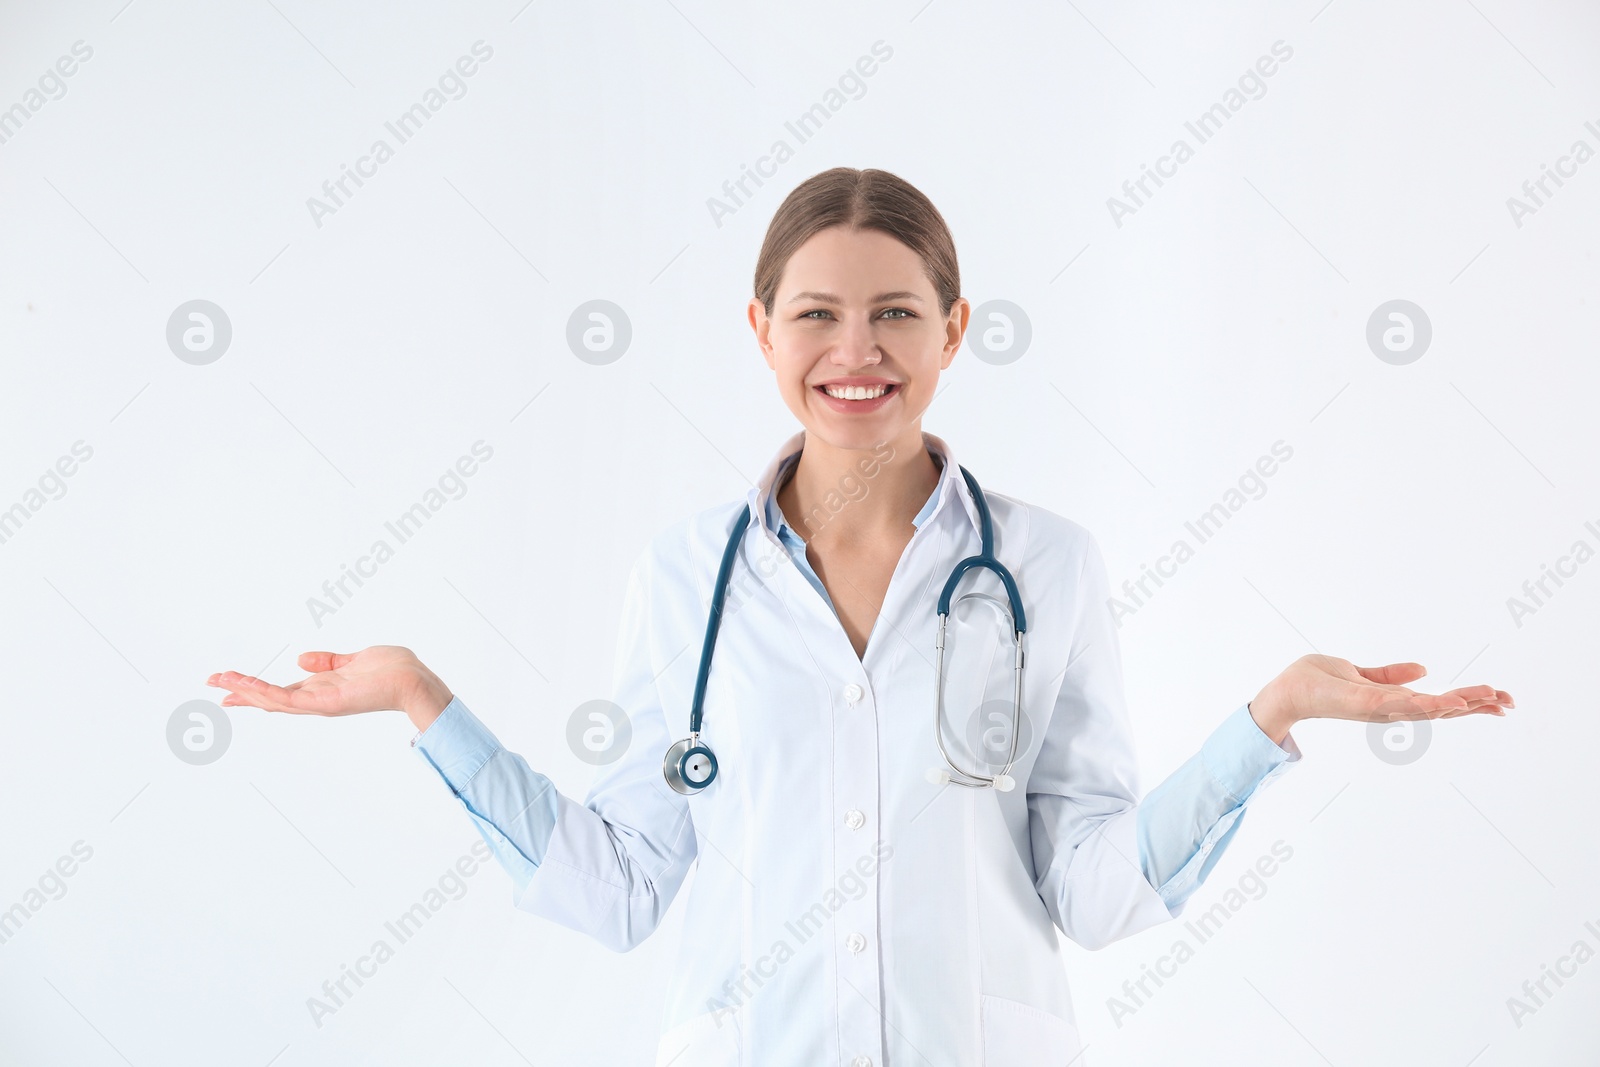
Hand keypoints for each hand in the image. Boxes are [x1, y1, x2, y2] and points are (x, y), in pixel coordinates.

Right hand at [206, 645, 452, 731]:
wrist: (414, 679)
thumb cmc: (393, 670)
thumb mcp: (354, 660)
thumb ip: (328, 662)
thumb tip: (302, 659)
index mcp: (322, 689)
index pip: (281, 690)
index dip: (254, 686)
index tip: (228, 681)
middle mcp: (317, 700)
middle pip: (269, 697)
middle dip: (240, 690)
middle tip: (210, 680)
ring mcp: (320, 704)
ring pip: (273, 699)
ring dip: (245, 689)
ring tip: (219, 680)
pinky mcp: (326, 703)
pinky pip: (289, 699)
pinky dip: (265, 693)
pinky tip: (246, 686)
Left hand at [1249, 654, 1512, 744]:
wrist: (1286, 689)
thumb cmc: (1318, 682)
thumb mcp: (1361, 673)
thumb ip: (1391, 675)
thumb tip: (1424, 669)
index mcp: (1393, 701)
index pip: (1439, 703)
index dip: (1469, 701)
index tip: (1500, 698)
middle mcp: (1390, 709)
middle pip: (1441, 710)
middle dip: (1476, 706)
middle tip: (1510, 702)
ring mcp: (1379, 709)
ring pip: (1427, 709)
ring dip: (1460, 705)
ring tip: (1491, 699)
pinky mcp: (1364, 703)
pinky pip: (1400, 704)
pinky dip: (1427, 703)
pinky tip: (1451, 701)